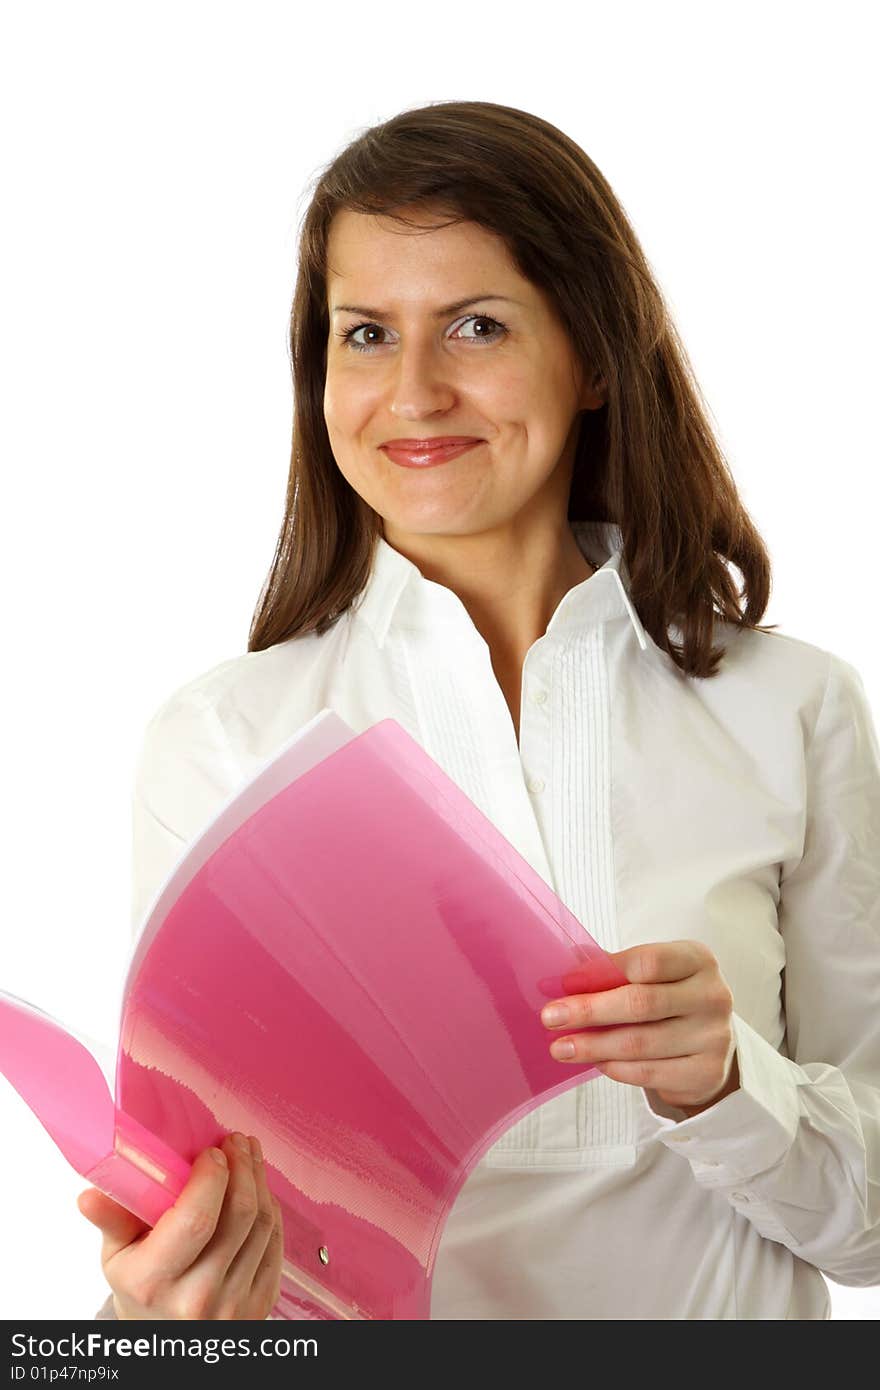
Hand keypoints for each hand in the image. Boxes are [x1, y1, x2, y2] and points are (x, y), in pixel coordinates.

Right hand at [77, 1132, 283, 1319]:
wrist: (167, 1341)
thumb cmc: (141, 1291)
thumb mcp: (117, 1259)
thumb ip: (111, 1220)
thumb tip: (89, 1194)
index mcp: (155, 1282)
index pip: (196, 1220)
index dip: (211, 1177)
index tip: (212, 1150)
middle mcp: (199, 1297)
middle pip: (239, 1217)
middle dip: (242, 1168)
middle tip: (236, 1140)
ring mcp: (235, 1304)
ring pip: (262, 1225)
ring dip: (260, 1181)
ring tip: (249, 1154)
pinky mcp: (261, 1304)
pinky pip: (275, 1245)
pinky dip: (270, 1208)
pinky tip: (260, 1187)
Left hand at [540, 940, 739, 1115]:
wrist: (711, 1043)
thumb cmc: (671, 998)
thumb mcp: (653, 974)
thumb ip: (613, 970)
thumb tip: (561, 973)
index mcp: (697, 960)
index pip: (647, 962)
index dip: (601, 973)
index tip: (564, 984)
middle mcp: (712, 996)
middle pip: (641, 1003)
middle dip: (589, 1011)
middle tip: (550, 1018)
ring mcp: (714, 1037)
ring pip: (640, 1043)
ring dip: (593, 1046)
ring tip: (561, 1047)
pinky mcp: (707, 1073)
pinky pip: (649, 1072)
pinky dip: (615, 1068)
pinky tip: (596, 1062)